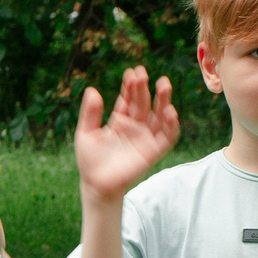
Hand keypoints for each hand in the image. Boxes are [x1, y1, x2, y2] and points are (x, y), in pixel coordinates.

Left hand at [74, 65, 179, 203]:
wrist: (96, 185)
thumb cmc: (89, 160)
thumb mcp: (86, 133)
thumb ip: (90, 113)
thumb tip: (91, 90)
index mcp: (120, 121)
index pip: (128, 100)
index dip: (131, 86)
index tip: (132, 72)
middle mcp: (135, 127)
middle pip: (143, 104)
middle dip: (144, 89)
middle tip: (143, 74)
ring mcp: (145, 138)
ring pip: (159, 116)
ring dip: (163, 101)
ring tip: (163, 85)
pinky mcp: (153, 151)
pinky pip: (167, 137)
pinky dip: (171, 125)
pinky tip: (170, 111)